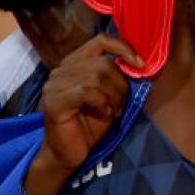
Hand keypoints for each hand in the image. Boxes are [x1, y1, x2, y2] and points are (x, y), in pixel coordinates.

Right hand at [40, 34, 142, 171]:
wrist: (68, 154)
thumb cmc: (89, 125)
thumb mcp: (109, 97)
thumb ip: (116, 79)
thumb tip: (139, 65)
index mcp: (74, 63)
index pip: (101, 40)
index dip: (123, 48)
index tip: (141, 65)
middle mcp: (61, 69)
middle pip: (103, 63)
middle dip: (121, 85)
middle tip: (123, 104)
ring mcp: (54, 84)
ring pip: (96, 77)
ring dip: (114, 96)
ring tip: (115, 111)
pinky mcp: (53, 102)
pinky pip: (86, 92)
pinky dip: (102, 102)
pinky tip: (106, 114)